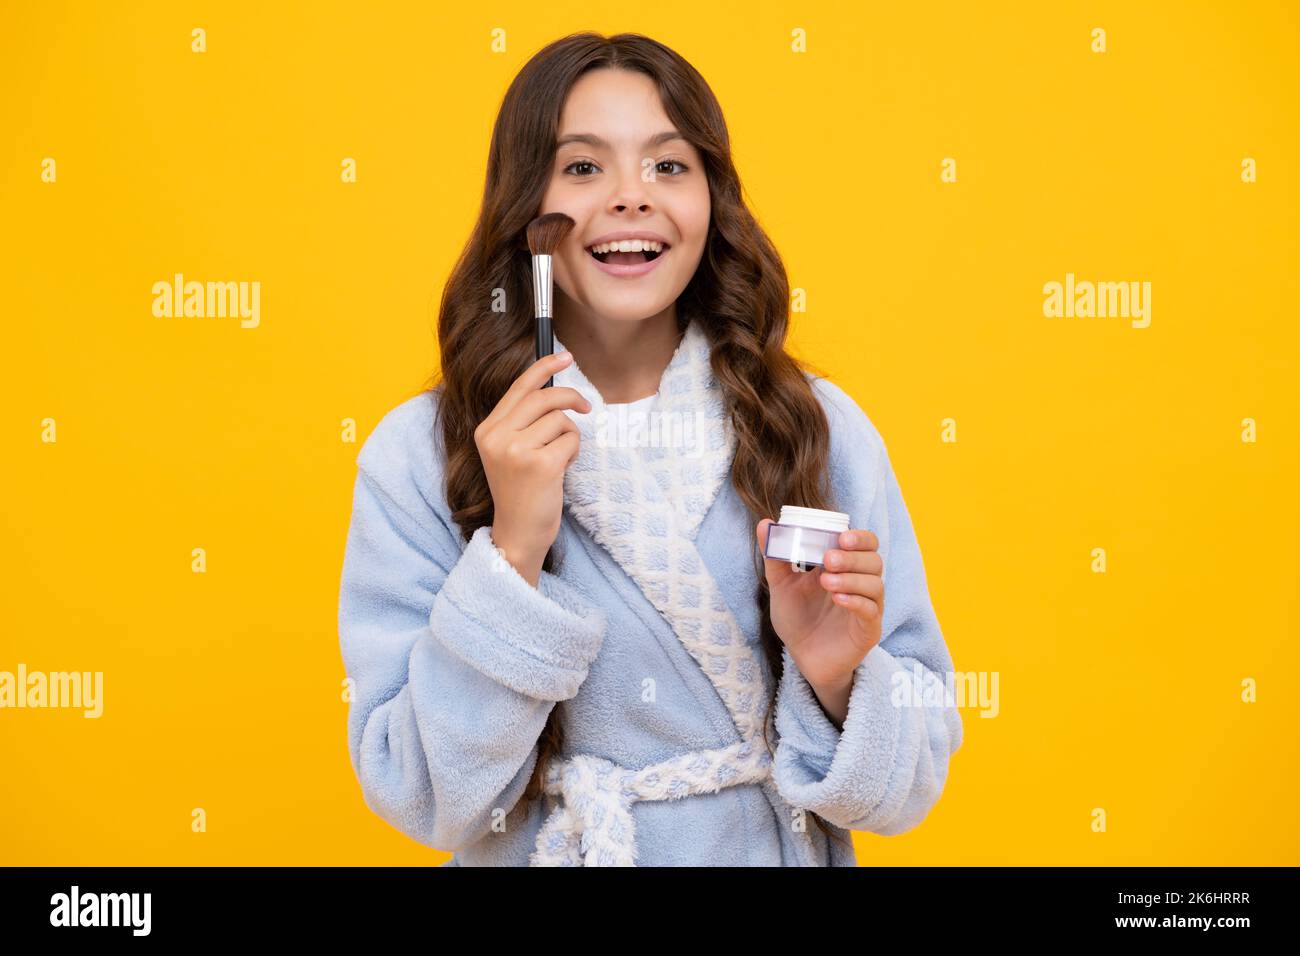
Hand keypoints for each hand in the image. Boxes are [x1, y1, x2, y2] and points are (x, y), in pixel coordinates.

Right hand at [475, 351, 590, 585]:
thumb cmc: (522, 490)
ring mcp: (516, 451)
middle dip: (571, 398)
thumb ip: (523, 421)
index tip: (566, 356)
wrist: (518, 532)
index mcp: (487, 430)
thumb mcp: (511, 451)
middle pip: (544, 398)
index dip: (544, 367)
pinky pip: (571, 440)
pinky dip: (574, 452)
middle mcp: (496, 437)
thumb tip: (554, 388)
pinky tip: (562, 469)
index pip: (519, 388)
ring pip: (561, 420)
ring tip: (560, 458)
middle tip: (586, 407)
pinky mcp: (540, 465)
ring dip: (570, 437)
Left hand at [756, 518, 883, 692]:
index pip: (865, 543)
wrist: (802, 657)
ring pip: (875, 584)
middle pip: (874, 560)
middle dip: (853, 557)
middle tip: (829, 559)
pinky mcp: (869, 629)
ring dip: (852, 579)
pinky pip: (871, 611)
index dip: (858, 537)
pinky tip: (838, 599)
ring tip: (826, 582)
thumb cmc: (797, 619)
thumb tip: (765, 524)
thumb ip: (775, 555)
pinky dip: (856, 601)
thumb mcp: (781, 585)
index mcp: (845, 567)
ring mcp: (868, 607)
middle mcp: (861, 584)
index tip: (841, 537)